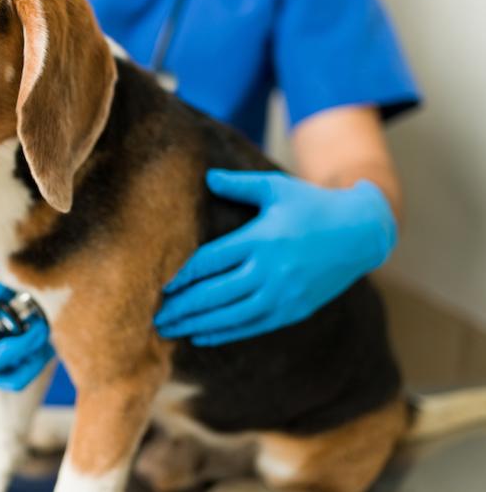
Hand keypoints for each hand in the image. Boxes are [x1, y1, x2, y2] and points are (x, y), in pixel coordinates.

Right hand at [0, 266, 51, 389]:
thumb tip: (15, 291)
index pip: (1, 361)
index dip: (25, 344)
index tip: (41, 323)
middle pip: (12, 376)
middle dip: (33, 355)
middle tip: (46, 326)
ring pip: (10, 364)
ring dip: (27, 345)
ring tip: (37, 317)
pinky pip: (1, 346)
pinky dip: (14, 334)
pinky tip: (21, 311)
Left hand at [155, 169, 395, 346]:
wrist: (360, 233)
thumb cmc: (311, 204)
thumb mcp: (275, 188)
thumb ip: (238, 185)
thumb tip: (206, 178)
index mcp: (260, 239)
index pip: (210, 261)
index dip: (182, 276)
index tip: (159, 285)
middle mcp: (269, 271)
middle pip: (214, 294)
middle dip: (181, 307)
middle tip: (152, 316)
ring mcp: (282, 294)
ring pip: (230, 316)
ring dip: (196, 324)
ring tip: (167, 330)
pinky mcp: (292, 310)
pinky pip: (251, 326)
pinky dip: (224, 332)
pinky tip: (200, 335)